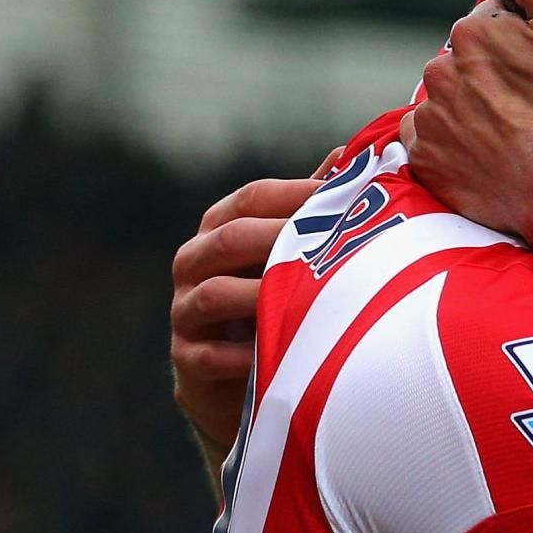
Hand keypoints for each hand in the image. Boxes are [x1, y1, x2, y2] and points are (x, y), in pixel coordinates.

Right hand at [169, 169, 329, 454]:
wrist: (235, 378)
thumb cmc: (272, 296)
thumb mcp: (289, 250)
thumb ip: (311, 207)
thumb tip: (348, 154)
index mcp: (221, 227)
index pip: (252, 197)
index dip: (297, 194)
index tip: (344, 197)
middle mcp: (194, 261)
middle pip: (231, 238)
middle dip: (281, 238)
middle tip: (330, 244)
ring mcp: (184, 309)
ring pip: (216, 293)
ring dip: (261, 295)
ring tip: (303, 298)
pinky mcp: (186, 357)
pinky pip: (209, 354)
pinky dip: (244, 355)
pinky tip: (279, 354)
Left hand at [403, 0, 532, 251]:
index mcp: (472, 34)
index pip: (491, 30)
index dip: (522, 52)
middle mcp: (439, 71)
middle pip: (466, 66)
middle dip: (493, 80)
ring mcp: (428, 119)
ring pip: (449, 103)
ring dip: (474, 113)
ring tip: (516, 138)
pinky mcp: (424, 161)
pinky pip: (433, 143)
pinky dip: (455, 147)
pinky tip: (491, 158)